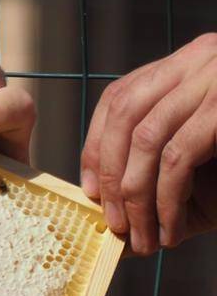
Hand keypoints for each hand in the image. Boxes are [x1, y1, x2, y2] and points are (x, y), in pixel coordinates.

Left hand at [80, 33, 216, 253]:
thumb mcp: (209, 152)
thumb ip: (163, 168)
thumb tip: (111, 209)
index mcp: (191, 62)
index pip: (120, 97)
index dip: (96, 146)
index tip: (90, 191)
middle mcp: (202, 58)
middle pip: (125, 115)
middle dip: (111, 176)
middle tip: (116, 225)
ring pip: (146, 139)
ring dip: (136, 197)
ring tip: (143, 238)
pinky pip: (179, 157)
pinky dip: (166, 201)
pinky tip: (171, 230)